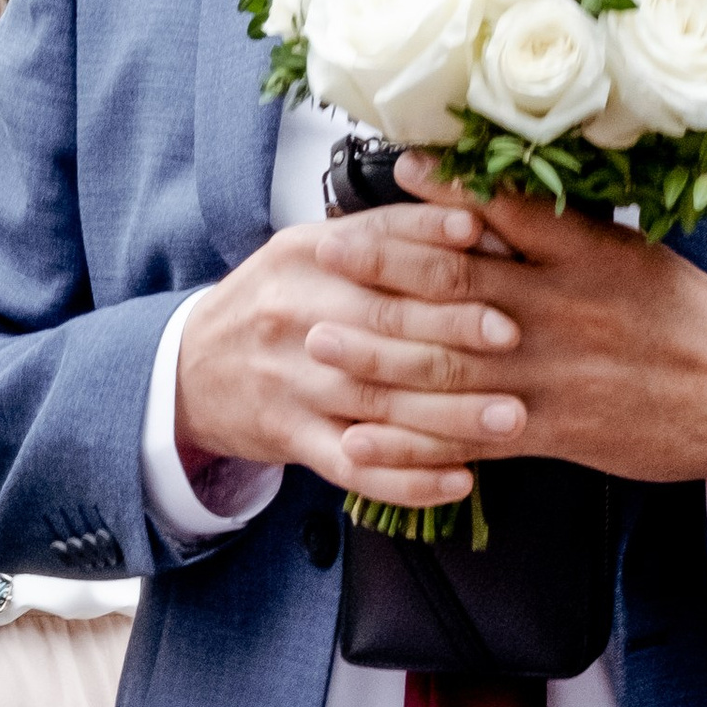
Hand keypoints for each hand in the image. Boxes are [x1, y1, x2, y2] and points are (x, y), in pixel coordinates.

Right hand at [172, 194, 518, 514]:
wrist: (190, 370)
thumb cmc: (274, 303)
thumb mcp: (312, 250)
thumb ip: (389, 234)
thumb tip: (479, 224)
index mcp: (305, 257)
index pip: (379, 250)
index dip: (439, 254)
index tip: (497, 260)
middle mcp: (294, 317)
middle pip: (383, 326)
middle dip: (455, 333)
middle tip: (516, 342)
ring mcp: (290, 384)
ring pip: (377, 401)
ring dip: (449, 413)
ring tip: (510, 416)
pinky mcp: (290, 439)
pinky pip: (353, 467)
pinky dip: (407, 480)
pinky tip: (457, 481)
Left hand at [173, 161, 706, 502]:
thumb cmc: (687, 321)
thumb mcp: (634, 258)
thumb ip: (566, 237)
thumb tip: (499, 199)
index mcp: (586, 255)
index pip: (506, 211)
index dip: (447, 191)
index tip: (397, 166)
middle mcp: (560, 310)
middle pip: (455, 286)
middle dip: (381, 272)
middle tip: (320, 257)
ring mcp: (550, 374)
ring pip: (447, 364)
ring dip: (375, 355)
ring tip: (317, 341)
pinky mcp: (548, 431)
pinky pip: (465, 436)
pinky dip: (409, 439)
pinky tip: (360, 436)